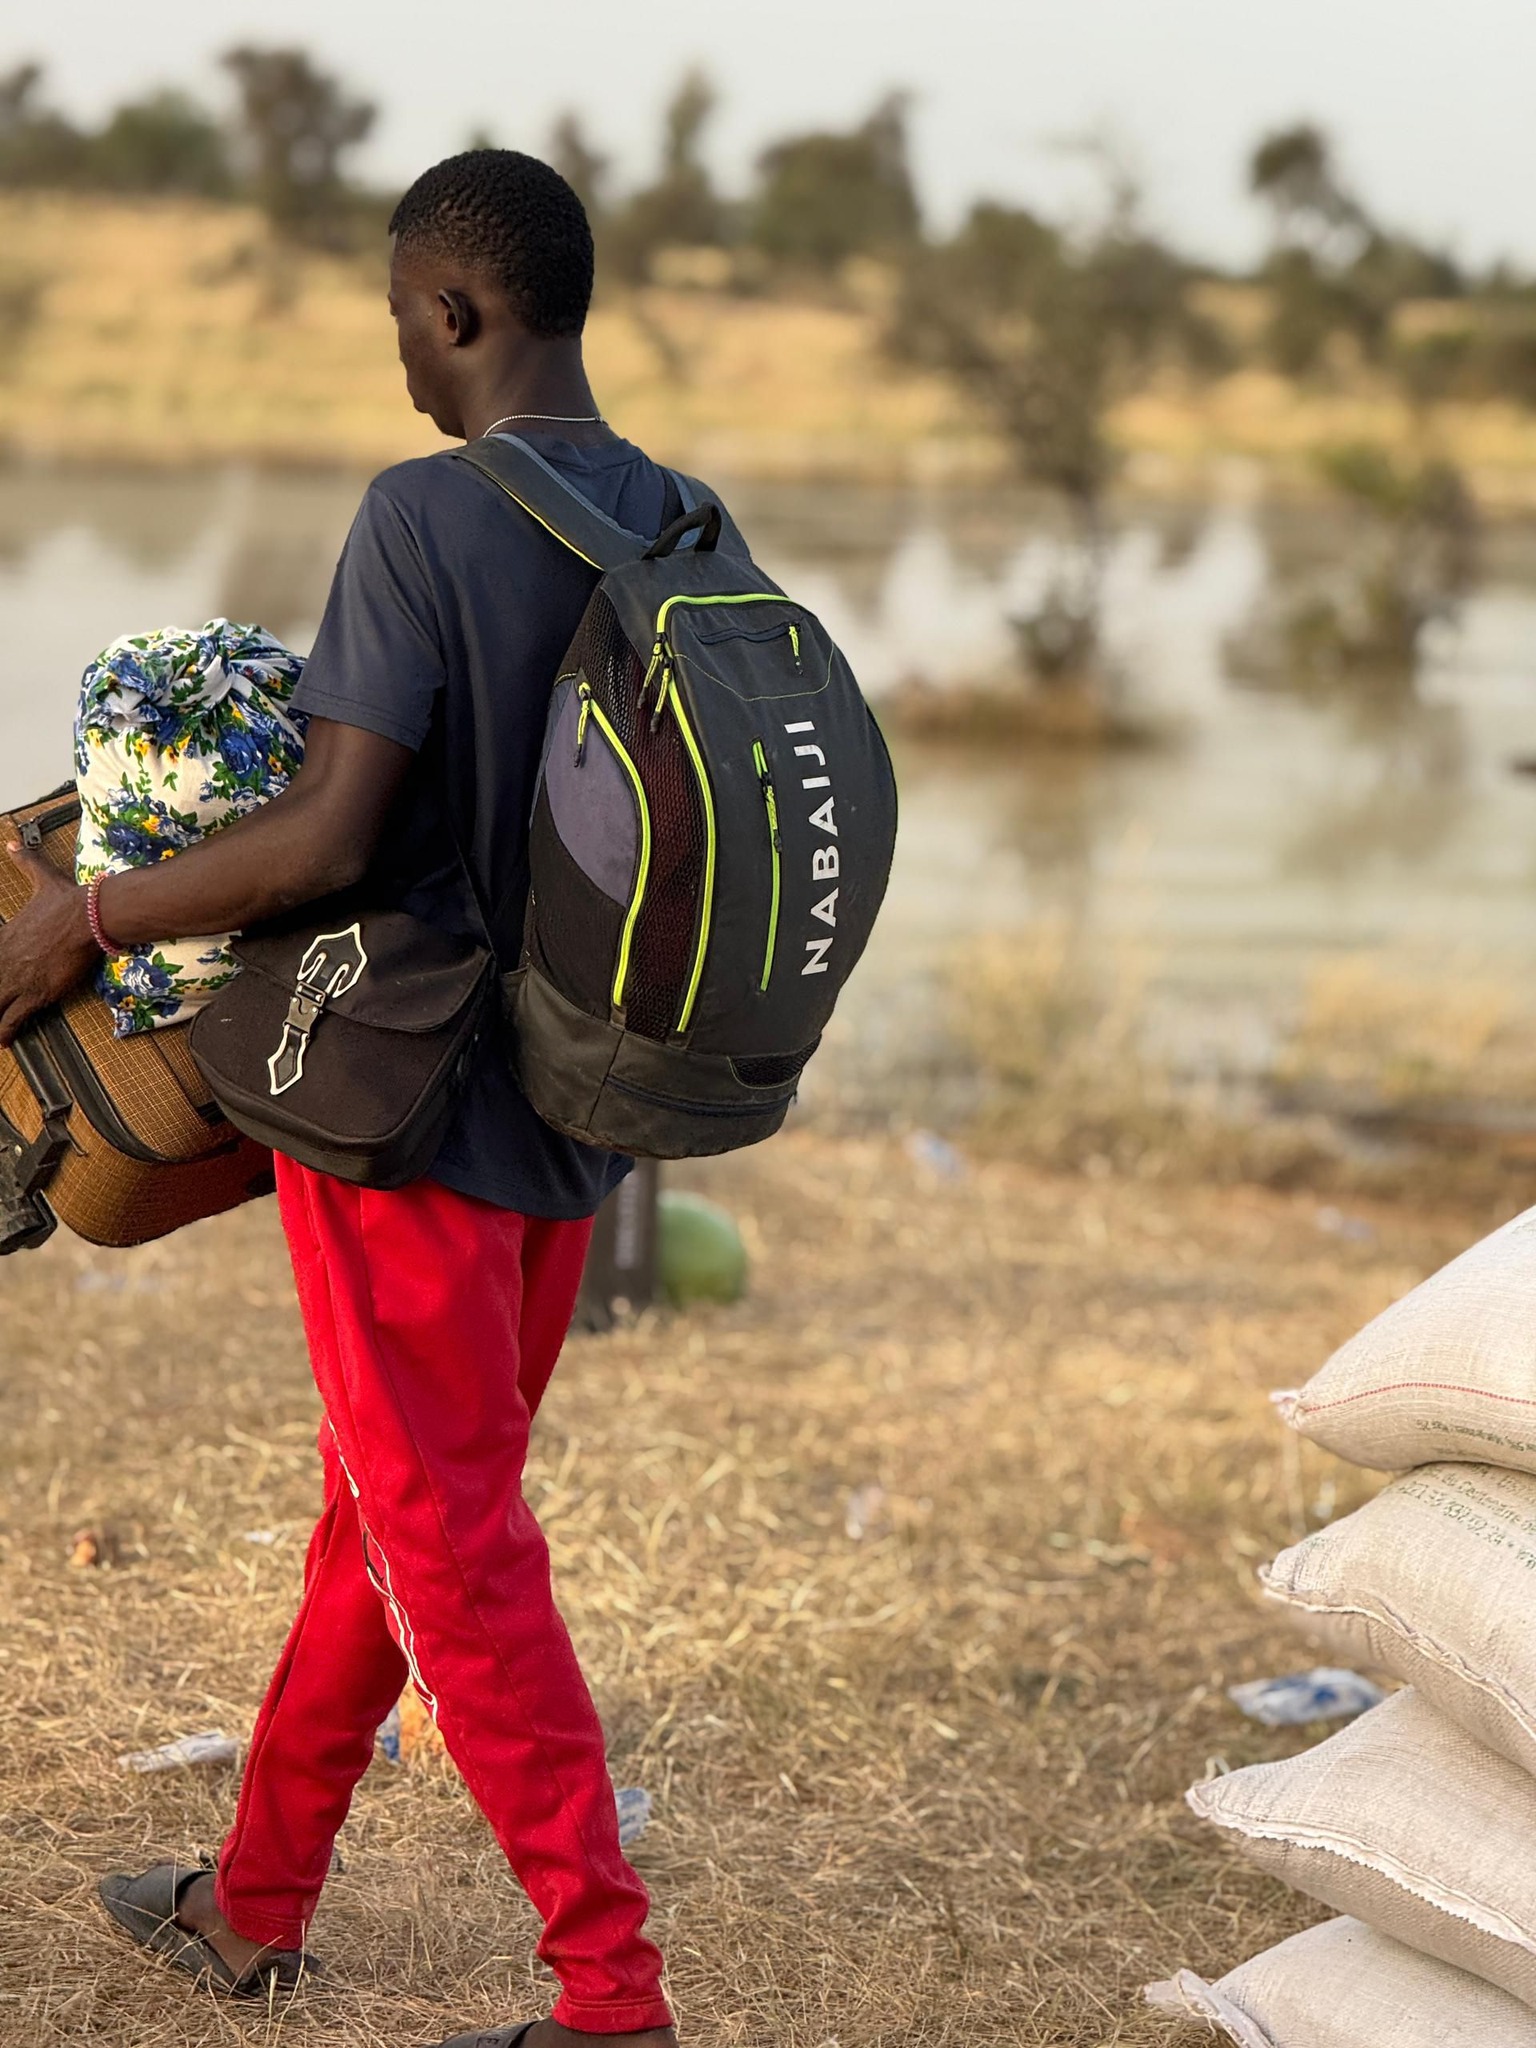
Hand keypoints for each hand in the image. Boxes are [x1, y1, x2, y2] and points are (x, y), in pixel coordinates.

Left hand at [0, 842, 100, 1046]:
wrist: (90, 917)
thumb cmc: (69, 900)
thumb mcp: (41, 879)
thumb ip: (25, 862)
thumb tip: (13, 842)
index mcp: (2, 938)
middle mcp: (4, 960)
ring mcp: (18, 979)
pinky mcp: (36, 994)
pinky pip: (12, 1020)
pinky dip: (5, 1033)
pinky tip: (3, 1041)